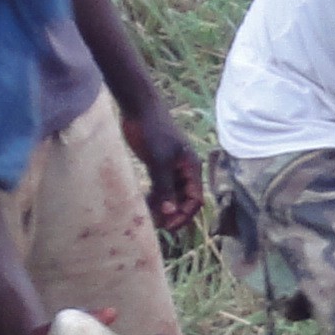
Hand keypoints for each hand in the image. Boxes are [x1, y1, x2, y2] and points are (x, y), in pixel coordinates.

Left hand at [123, 100, 203, 232]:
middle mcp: (184, 170)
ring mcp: (171, 168)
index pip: (195, 199)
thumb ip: (165, 186)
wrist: (139, 108)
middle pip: (184, 200)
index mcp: (191, 168)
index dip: (184, 214)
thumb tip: (170, 212)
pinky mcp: (157, 165)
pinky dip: (154, 197)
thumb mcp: (159, 160)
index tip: (168, 226)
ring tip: (148, 217)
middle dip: (173, 213)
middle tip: (156, 224)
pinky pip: (160, 187)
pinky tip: (142, 204)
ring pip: (171, 195)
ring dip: (162, 207)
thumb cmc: (153, 131)